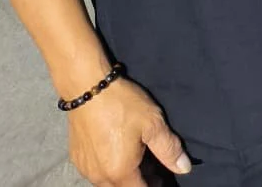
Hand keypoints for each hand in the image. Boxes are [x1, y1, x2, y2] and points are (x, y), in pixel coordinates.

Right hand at [67, 78, 190, 184]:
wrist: (86, 86)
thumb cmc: (121, 104)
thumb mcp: (152, 123)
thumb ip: (169, 149)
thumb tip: (185, 168)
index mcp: (120, 172)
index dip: (154, 186)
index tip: (162, 178)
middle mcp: (100, 177)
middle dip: (139, 182)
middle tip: (153, 168)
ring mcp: (85, 168)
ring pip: (107, 182)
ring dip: (123, 175)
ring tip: (136, 157)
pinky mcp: (76, 157)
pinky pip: (96, 171)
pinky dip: (108, 166)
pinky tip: (116, 150)